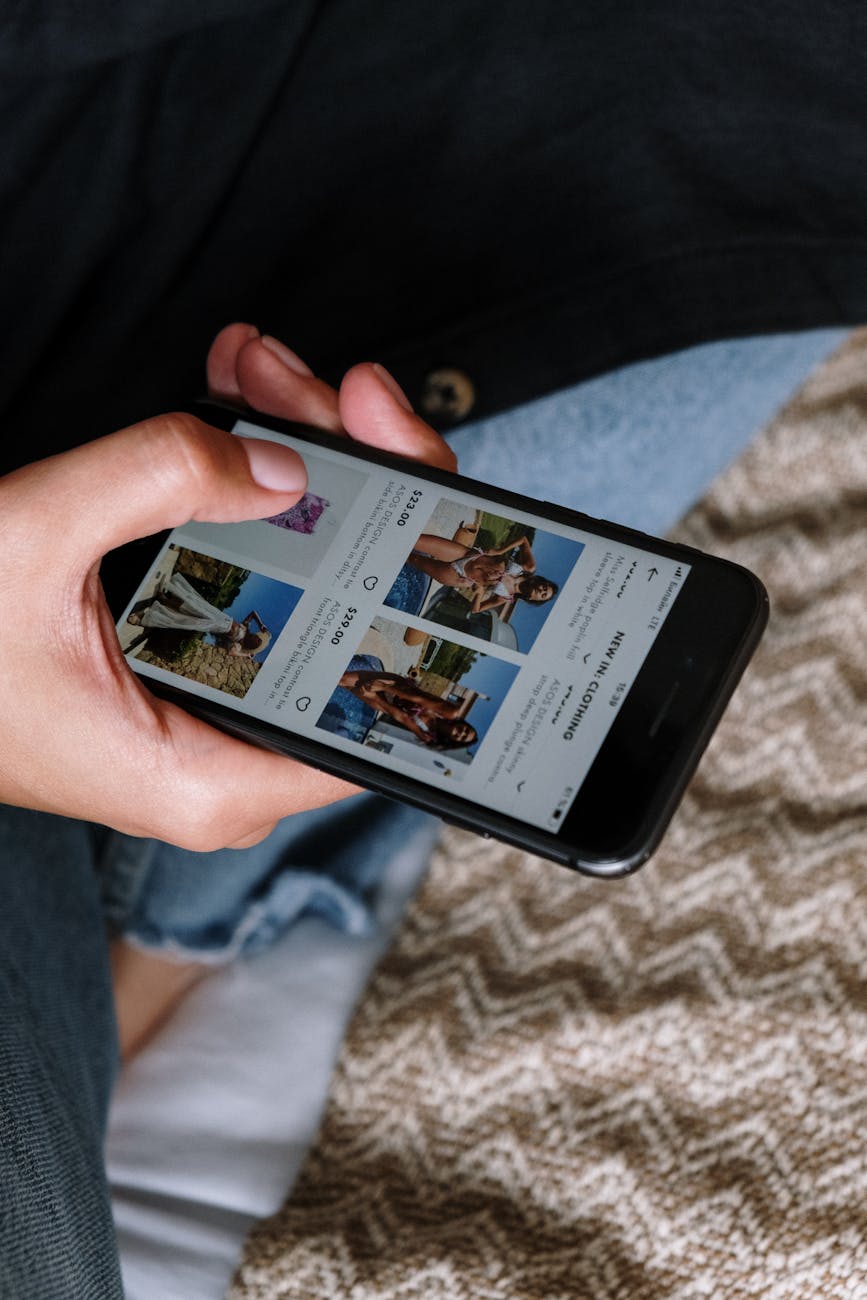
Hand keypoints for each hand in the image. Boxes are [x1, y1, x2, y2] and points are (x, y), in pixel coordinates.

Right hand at [0, 324, 454, 848]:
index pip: (377, 700)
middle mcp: (228, 761)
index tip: (418, 477)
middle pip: (347, 619)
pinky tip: (239, 413)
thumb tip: (277, 462)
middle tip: (335, 396)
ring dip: (295, 470)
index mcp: (213, 778)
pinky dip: (246, 496)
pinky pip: (251, 579)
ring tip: (271, 379)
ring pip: (302, 587)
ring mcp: (209, 716)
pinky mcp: (184, 673)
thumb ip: (157, 479)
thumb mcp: (31, 539)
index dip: (417, 583)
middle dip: (349, 485)